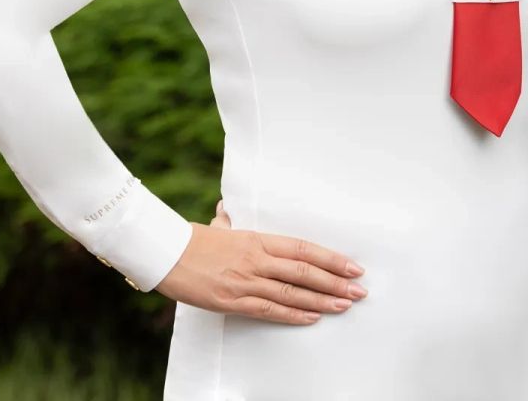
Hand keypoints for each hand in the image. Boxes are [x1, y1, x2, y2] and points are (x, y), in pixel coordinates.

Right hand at [155, 199, 367, 324]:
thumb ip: (230, 221)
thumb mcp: (219, 226)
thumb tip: (226, 209)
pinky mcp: (234, 301)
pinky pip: (270, 310)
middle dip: (336, 282)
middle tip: (360, 290)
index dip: (331, 258)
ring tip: (345, 304)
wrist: (166, 253)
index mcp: (258, 238)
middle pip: (305, 271)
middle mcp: (257, 259)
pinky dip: (294, 314)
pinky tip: (313, 317)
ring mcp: (247, 281)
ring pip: (293, 293)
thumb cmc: (194, 239)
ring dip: (323, 300)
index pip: (304, 248)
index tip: (353, 265)